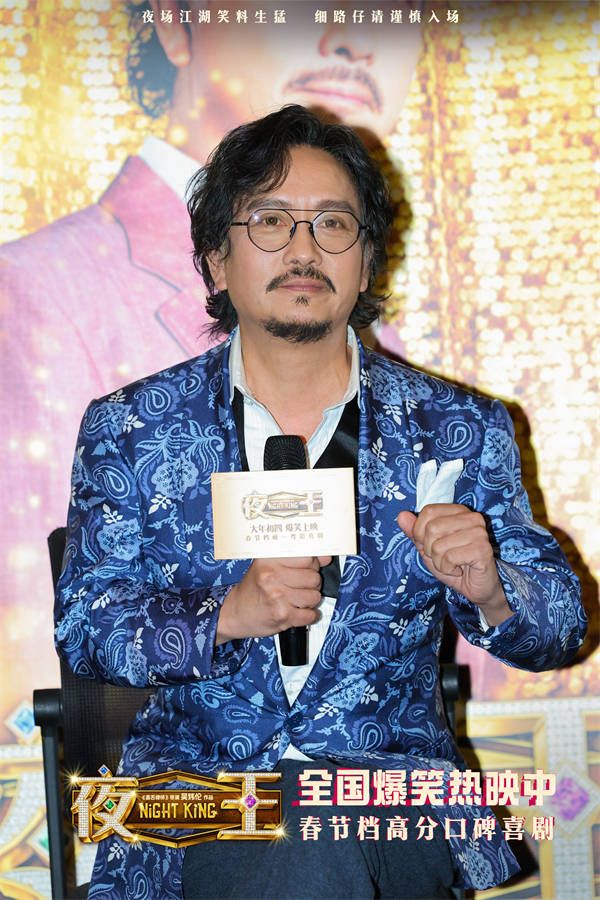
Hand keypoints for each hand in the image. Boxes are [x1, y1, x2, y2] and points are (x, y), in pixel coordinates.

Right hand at [216, 556, 331, 643]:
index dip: (312, 564)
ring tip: (295, 600)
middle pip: (314, 577)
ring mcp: (277, 596)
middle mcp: (272, 576)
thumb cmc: (255, 588)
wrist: (235, 613)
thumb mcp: (270, 566)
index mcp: (270, 560)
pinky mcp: (282, 615)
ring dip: (309, 601)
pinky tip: (296, 612)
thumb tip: (326, 557)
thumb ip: (298, 559)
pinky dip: (307, 616)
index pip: (308, 557)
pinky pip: (310, 615)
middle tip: (298, 587)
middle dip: (311, 584)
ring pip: (315, 596)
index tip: (308, 567)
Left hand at [397, 504, 511, 625]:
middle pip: (432, 528)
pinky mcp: (482, 549)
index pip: (428, 511)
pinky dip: (448, 569)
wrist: (478, 589)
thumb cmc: (455, 566)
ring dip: (440, 562)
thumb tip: (401, 515)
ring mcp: (479, 532)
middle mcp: (471, 518)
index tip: (431, 546)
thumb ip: (415, 532)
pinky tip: (461, 570)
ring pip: (438, 545)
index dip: (420, 532)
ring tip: (454, 565)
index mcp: (459, 511)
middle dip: (430, 550)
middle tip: (445, 558)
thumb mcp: (429, 549)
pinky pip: (449, 557)